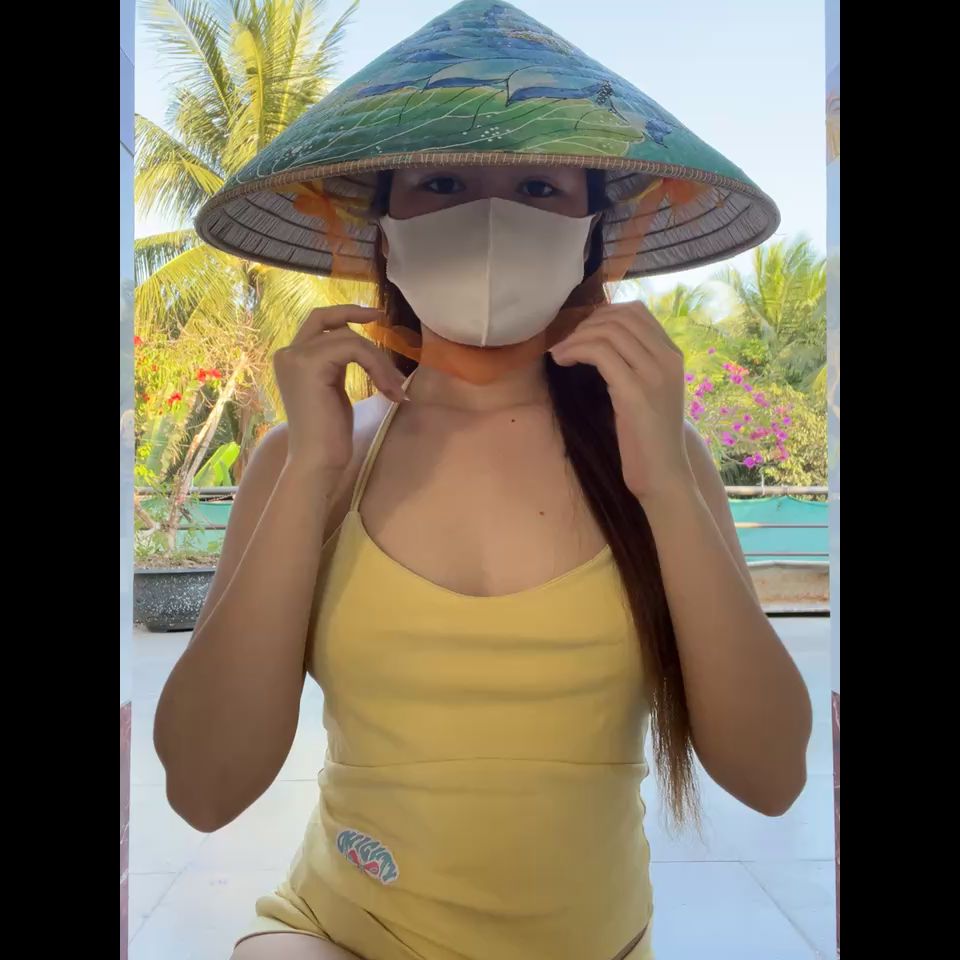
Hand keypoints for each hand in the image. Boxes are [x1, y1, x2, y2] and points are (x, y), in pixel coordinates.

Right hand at [273, 306, 407, 472]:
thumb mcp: (334, 389)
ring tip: (394, 388)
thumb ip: (337, 364)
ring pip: (348, 338)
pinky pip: (353, 349)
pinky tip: (388, 390)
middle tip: (383, 318)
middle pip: (327, 319)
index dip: (344, 314)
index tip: (374, 316)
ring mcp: (295, 357)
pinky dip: (377, 367)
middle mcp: (287, 353)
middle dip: (355, 314)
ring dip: (379, 361)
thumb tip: (364, 347)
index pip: (318, 323)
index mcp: (291, 358)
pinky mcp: (310, 365)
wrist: (317, 460)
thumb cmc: (329, 434)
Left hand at [549, 301, 694, 502]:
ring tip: (559, 353)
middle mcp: (668, 359)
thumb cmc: (647, 440)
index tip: (580, 332)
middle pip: (620, 317)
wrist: (664, 476)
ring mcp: (654, 375)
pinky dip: (575, 351)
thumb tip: (596, 340)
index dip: (602, 314)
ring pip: (607, 332)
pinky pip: (599, 353)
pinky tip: (562, 361)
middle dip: (585, 324)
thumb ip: (633, 364)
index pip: (636, 311)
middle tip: (565, 342)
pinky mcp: (635, 393)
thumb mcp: (646, 393)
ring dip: (575, 337)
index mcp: (673, 356)